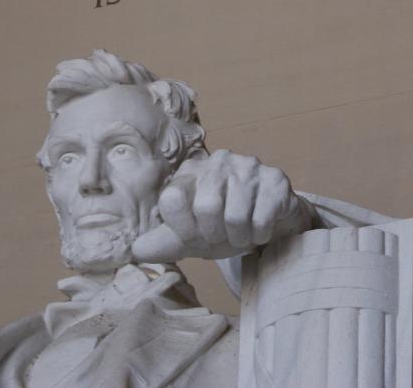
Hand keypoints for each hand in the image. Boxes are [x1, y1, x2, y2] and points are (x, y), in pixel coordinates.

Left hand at [131, 149, 314, 262]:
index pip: (172, 199)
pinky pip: (261, 219)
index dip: (183, 229)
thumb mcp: (192, 236)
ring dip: (239, 237)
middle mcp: (218, 161)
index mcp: (191, 171)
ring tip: (242, 233)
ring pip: (236, 216)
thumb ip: (164, 242)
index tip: (196, 236)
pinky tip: (260, 229)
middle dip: (215, 235)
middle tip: (223, 237)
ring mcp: (249, 167)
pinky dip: (260, 236)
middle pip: (206, 207)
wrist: (269, 223)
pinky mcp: (275, 180)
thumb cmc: (224, 226)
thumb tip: (137, 250)